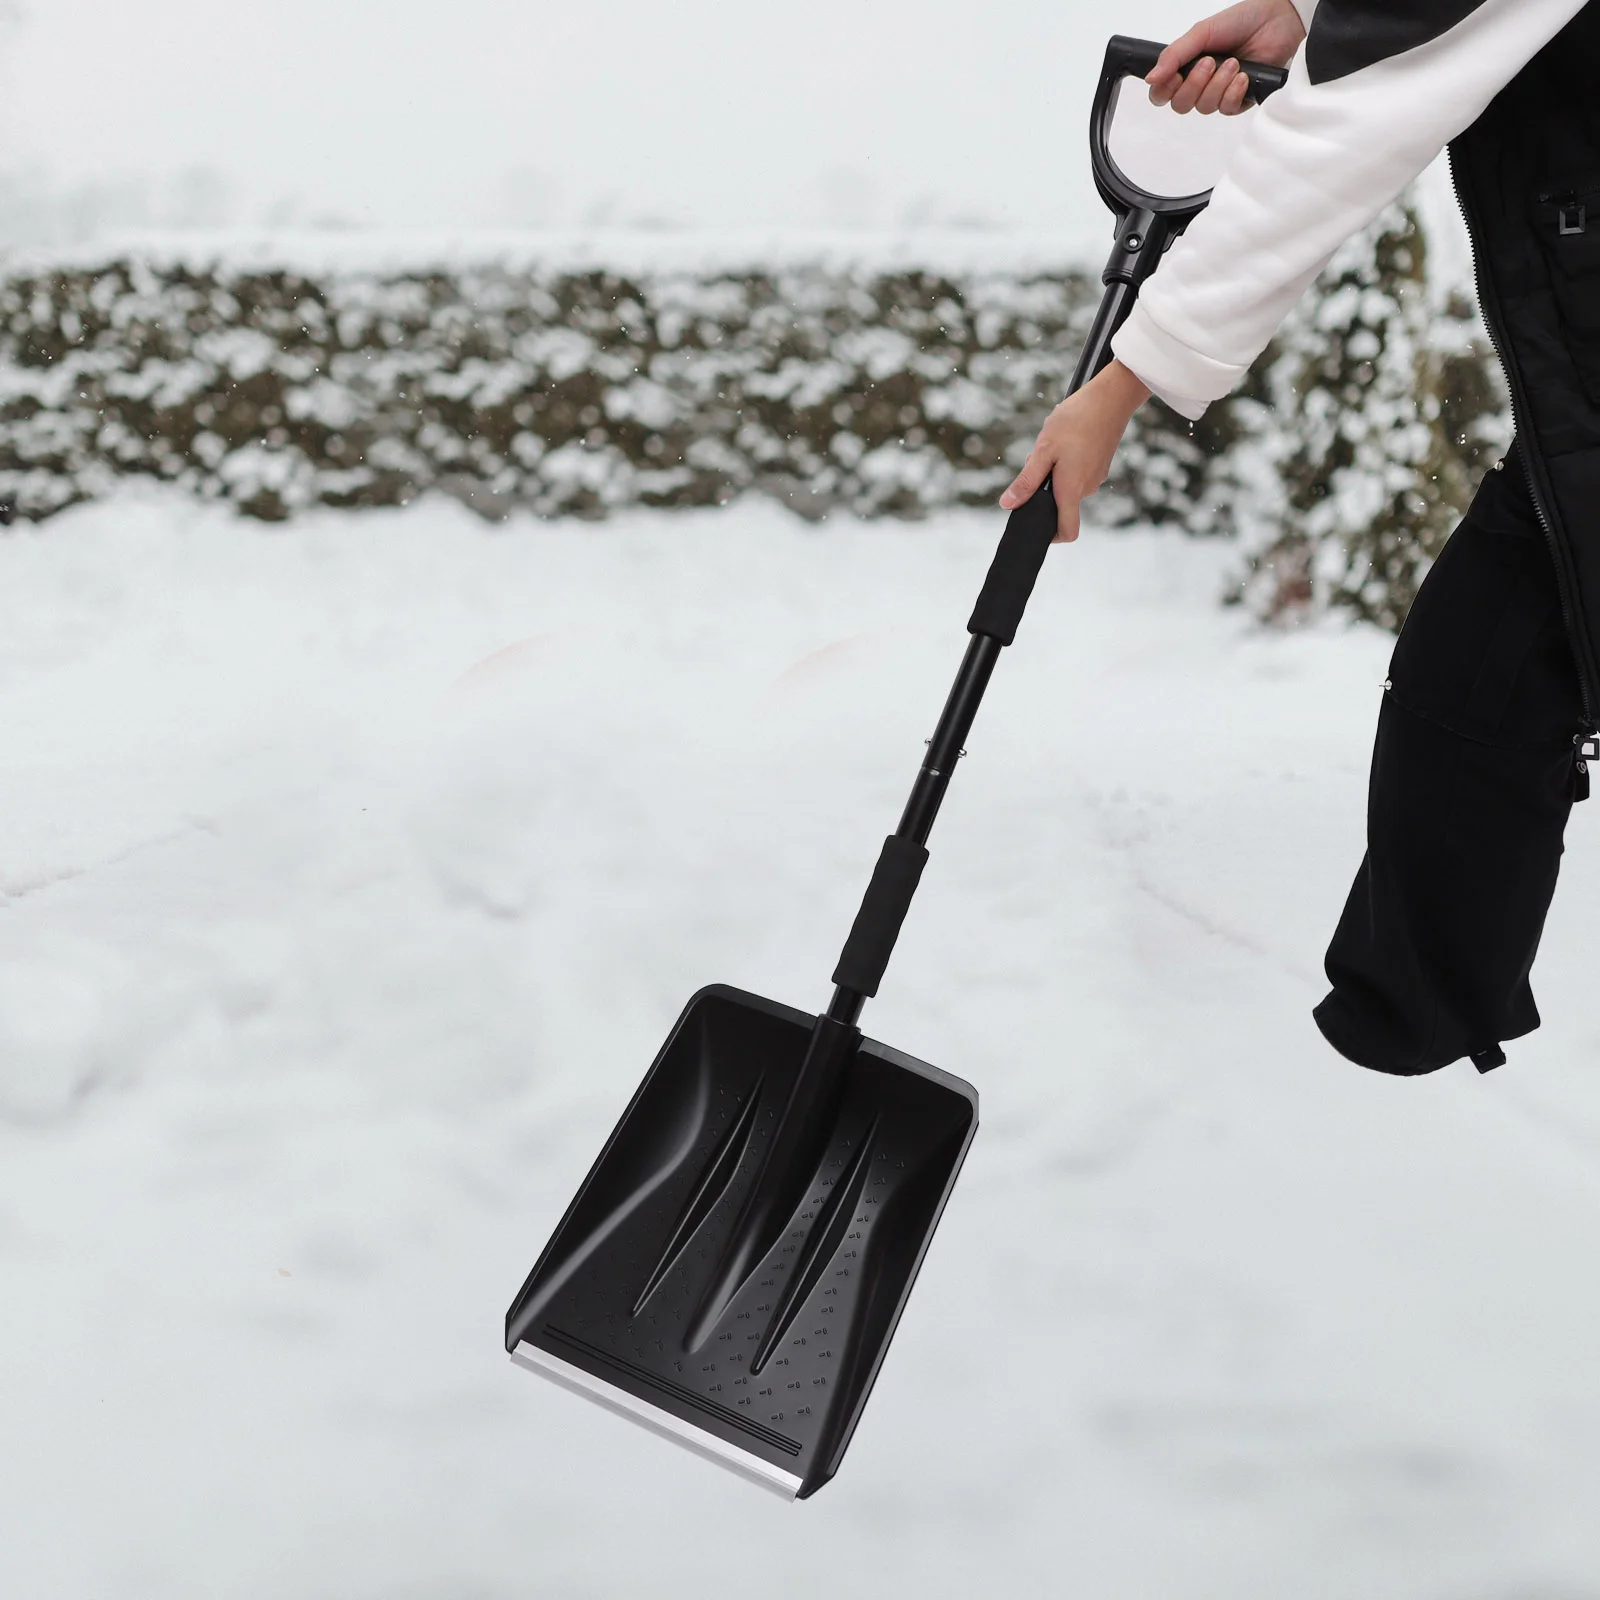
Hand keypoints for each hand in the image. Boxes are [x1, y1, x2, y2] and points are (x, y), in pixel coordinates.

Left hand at [998, 360, 1150, 542]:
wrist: (1112, 396)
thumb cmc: (1077, 419)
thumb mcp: (1043, 450)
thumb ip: (1026, 481)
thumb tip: (1008, 504)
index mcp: (1071, 490)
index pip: (1067, 531)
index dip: (1051, 535)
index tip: (1037, 523)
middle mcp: (1087, 488)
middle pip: (1062, 504)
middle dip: (1045, 489)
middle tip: (1038, 460)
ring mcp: (1097, 476)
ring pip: (1069, 485)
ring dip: (1056, 472)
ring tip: (1055, 443)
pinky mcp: (1102, 463)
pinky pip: (1079, 472)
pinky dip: (1068, 462)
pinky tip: (1067, 438)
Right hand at [1145, 0, 1305, 114]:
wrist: (1278, 20)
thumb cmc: (1242, 21)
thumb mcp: (1202, 32)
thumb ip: (1174, 54)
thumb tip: (1150, 77)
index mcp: (1186, 67)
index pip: (1162, 93)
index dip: (1164, 91)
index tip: (1175, 75)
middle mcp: (1200, 84)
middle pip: (1181, 105)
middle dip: (1195, 84)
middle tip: (1210, 62)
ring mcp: (1219, 94)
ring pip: (1204, 108)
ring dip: (1218, 84)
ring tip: (1234, 63)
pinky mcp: (1239, 101)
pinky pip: (1226, 109)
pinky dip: (1234, 92)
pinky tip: (1243, 75)